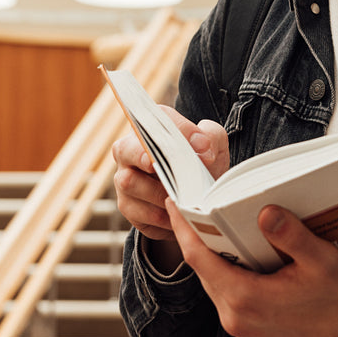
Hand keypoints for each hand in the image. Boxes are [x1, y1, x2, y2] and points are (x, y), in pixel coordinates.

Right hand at [112, 107, 228, 264]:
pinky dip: (161, 217)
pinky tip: (177, 216)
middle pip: (124, 148)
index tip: (199, 145)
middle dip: (141, 156)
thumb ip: (210, 136)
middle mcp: (129, 150)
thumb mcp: (213, 144)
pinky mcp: (128, 206)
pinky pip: (139, 212)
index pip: (154, 120)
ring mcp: (124, 179)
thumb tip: (202, 147)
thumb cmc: (202, 163)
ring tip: (183, 199)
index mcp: (150, 127)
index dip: (174, 131)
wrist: (198, 195)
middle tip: (158, 165)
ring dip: (159, 193)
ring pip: (130, 182)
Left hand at [167, 198, 337, 336]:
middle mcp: (237, 316)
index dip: (182, 227)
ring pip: (213, 279)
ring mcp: (243, 324)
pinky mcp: (252, 325)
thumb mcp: (323, 261)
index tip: (175, 202)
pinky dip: (225, 267)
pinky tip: (238, 250)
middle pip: (202, 267)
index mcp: (245, 300)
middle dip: (195, 235)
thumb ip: (292, 236)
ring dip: (210, 252)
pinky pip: (227, 290)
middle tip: (194, 203)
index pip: (198, 257)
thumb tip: (265, 212)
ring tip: (213, 221)